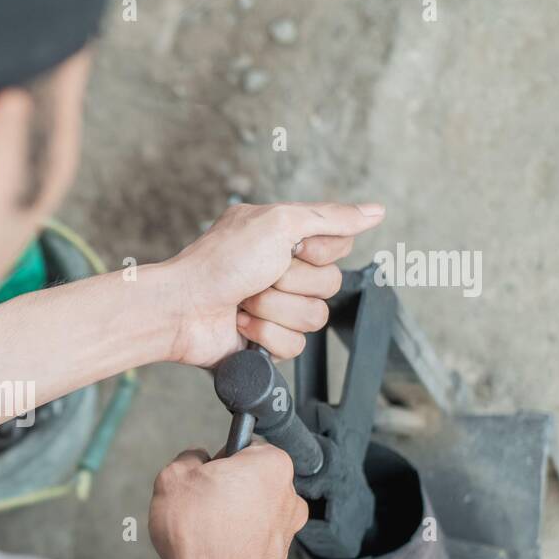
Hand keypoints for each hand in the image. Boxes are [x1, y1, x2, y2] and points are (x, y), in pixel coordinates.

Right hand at [148, 444, 307, 558]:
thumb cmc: (199, 535)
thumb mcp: (173, 478)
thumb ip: (187, 459)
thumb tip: (195, 460)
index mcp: (272, 465)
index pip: (245, 447)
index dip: (218, 460)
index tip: (204, 476)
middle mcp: (289, 496)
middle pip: (251, 482)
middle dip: (225, 490)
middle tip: (198, 505)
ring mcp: (288, 531)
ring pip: (252, 513)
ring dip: (230, 519)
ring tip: (203, 534)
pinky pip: (252, 542)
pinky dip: (235, 545)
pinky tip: (214, 554)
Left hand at [154, 201, 385, 366]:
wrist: (182, 307)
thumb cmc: (218, 262)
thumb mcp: (278, 222)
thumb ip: (330, 218)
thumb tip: (375, 211)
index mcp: (288, 239)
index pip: (338, 247)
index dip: (318, 252)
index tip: (290, 248)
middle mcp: (285, 272)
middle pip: (331, 284)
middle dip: (290, 281)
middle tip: (257, 276)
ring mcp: (277, 309)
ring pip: (316, 318)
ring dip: (275, 309)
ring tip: (243, 301)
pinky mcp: (268, 342)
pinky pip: (296, 346)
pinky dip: (265, 334)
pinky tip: (240, 324)